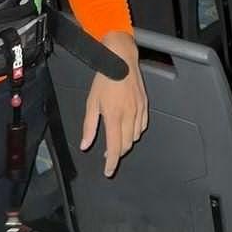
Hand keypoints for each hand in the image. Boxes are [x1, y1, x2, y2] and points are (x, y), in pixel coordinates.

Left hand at [80, 31, 147, 176]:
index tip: (108, 171)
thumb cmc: (105, 79)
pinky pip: (143, 125)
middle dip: (118, 152)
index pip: (115, 147)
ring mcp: (139, 110)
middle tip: (109, 153)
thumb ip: (89, 126)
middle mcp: (129, 115)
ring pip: (135, 136)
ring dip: (126, 142)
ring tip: (117, 138)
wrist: (122, 59)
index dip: (111, 163)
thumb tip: (85, 145)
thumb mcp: (92, 102)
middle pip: (126, 145)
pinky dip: (136, 131)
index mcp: (114, 116)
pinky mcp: (145, 104)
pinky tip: (129, 128)